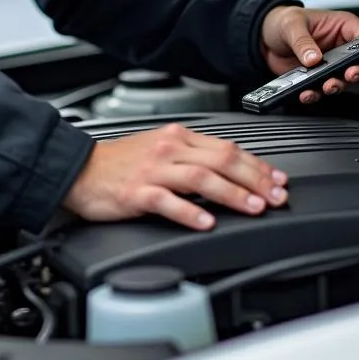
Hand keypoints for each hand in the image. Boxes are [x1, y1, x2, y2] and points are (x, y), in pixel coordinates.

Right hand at [62, 123, 287, 230]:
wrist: (79, 169)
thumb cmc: (121, 163)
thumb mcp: (161, 149)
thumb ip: (194, 157)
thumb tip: (233, 171)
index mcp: (179, 137)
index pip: (228, 148)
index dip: (258, 165)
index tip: (278, 181)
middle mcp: (170, 149)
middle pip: (222, 160)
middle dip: (256, 179)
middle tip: (276, 197)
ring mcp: (154, 170)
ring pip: (202, 177)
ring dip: (232, 193)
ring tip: (253, 207)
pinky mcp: (137, 192)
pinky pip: (168, 201)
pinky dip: (190, 211)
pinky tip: (206, 222)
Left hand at [260, 6, 358, 103]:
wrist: (265, 37)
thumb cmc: (284, 21)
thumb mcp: (292, 25)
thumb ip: (303, 41)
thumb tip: (313, 58)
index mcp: (342, 26)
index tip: (358, 61)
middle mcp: (341, 47)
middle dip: (357, 73)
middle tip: (347, 77)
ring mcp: (330, 64)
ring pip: (343, 80)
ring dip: (335, 86)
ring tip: (325, 87)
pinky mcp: (317, 78)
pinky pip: (321, 89)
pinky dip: (315, 93)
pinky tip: (306, 93)